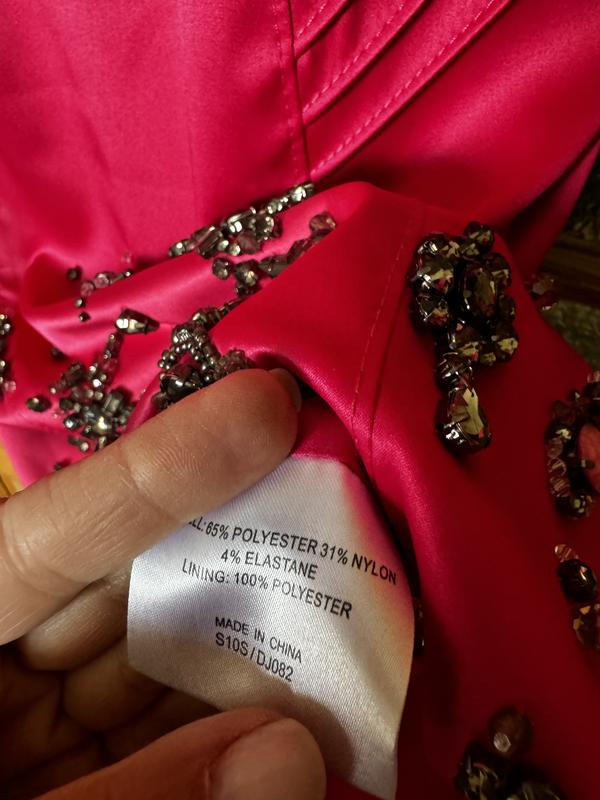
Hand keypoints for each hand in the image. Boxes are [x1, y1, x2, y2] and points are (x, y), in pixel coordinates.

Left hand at [0, 369, 325, 798]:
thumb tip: (293, 752)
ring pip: (161, 661)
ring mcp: (43, 725)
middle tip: (327, 498)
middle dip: (224, 551)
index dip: (155, 469)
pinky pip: (170, 729)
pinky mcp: (91, 768)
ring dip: (249, 644)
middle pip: (122, 588)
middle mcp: (0, 668)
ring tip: (340, 603)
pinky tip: (301, 702)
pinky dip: (235, 720)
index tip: (262, 406)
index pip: (45, 539)